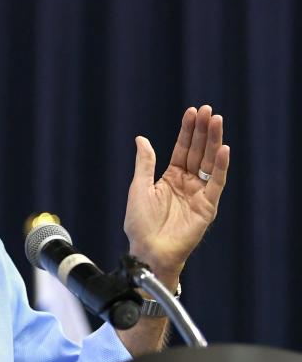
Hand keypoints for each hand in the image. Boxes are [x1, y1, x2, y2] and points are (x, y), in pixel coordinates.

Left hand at [123, 105, 229, 283]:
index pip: (181, 149)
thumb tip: (142, 139)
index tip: (192, 111)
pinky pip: (216, 183)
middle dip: (202, 131)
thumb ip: (145, 163)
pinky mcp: (208, 207)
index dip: (187, 131)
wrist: (149, 250)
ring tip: (216, 121)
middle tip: (207, 110)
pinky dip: (220, 166)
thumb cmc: (140, 224)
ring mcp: (199, 194)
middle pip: (197, 152)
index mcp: (170, 179)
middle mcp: (186, 184)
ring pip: (208, 163)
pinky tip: (223, 149)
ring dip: (213, 142)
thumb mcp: (139, 188)